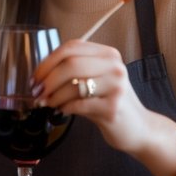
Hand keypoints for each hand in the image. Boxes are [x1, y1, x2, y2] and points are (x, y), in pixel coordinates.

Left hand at [32, 40, 150, 154]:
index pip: (71, 47)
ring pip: (73, 86)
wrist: (139, 128)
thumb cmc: (110, 102)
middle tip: (37, 91)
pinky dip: (65, 108)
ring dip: (54, 96)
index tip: (36, 76)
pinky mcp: (113, 108)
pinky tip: (62, 110)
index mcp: (108, 54)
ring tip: (47, 103)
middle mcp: (115, 66)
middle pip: (70, 64)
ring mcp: (116, 87)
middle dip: (47, 79)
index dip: (48, 61)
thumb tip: (41, 76)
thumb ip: (75, 71)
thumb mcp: (97, 79)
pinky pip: (79, 105)